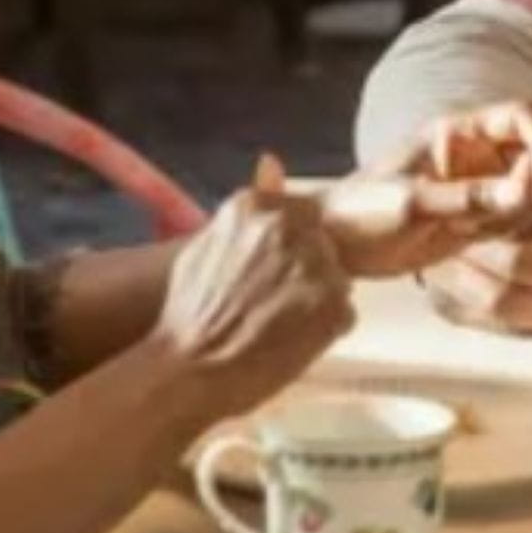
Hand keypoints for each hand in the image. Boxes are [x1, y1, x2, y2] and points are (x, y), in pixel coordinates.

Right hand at [154, 182, 355, 408]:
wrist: (187, 369)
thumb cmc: (187, 316)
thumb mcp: (204, 247)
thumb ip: (246, 210)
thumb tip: (271, 163)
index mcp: (254, 207)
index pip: (300, 212)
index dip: (292, 245)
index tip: (276, 269)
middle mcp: (287, 227)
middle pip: (321, 243)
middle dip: (307, 270)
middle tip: (276, 303)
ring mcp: (314, 264)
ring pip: (336, 277)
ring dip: (318, 300)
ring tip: (280, 326)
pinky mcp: (333, 304)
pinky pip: (344, 313)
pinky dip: (326, 330)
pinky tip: (291, 343)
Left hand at [382, 104, 531, 333]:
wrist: (331, 247)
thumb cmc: (361, 210)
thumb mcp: (411, 202)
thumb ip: (469, 197)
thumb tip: (527, 192)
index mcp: (456, 133)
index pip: (518, 118)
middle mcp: (476, 157)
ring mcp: (480, 191)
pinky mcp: (480, 224)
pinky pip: (524, 227)